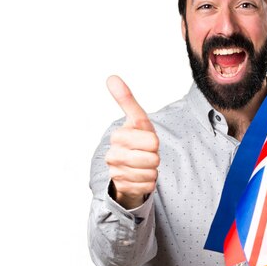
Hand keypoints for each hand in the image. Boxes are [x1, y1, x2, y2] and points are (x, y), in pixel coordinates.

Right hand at [105, 75, 159, 209]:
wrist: (128, 168)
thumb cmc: (135, 140)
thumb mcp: (136, 120)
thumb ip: (126, 100)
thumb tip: (112, 77)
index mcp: (117, 136)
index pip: (152, 140)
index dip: (154, 142)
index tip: (146, 141)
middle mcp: (113, 155)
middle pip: (153, 158)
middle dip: (154, 157)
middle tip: (146, 154)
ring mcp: (116, 173)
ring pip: (151, 173)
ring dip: (152, 170)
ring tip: (143, 165)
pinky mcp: (123, 188)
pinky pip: (148, 186)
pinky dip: (149, 182)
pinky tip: (140, 177)